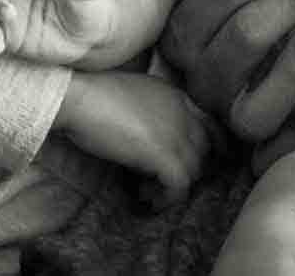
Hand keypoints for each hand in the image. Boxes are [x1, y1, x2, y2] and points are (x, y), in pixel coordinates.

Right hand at [56, 69, 213, 206]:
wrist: (81, 98)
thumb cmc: (95, 95)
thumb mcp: (134, 96)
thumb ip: (151, 112)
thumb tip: (149, 138)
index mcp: (176, 95)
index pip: (208, 122)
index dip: (212, 144)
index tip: (206, 161)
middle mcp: (183, 113)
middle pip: (203, 149)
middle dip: (190, 168)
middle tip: (163, 181)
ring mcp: (177, 133)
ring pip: (193, 170)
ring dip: (173, 186)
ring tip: (147, 191)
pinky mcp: (165, 155)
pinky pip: (179, 185)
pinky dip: (166, 197)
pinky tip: (147, 199)